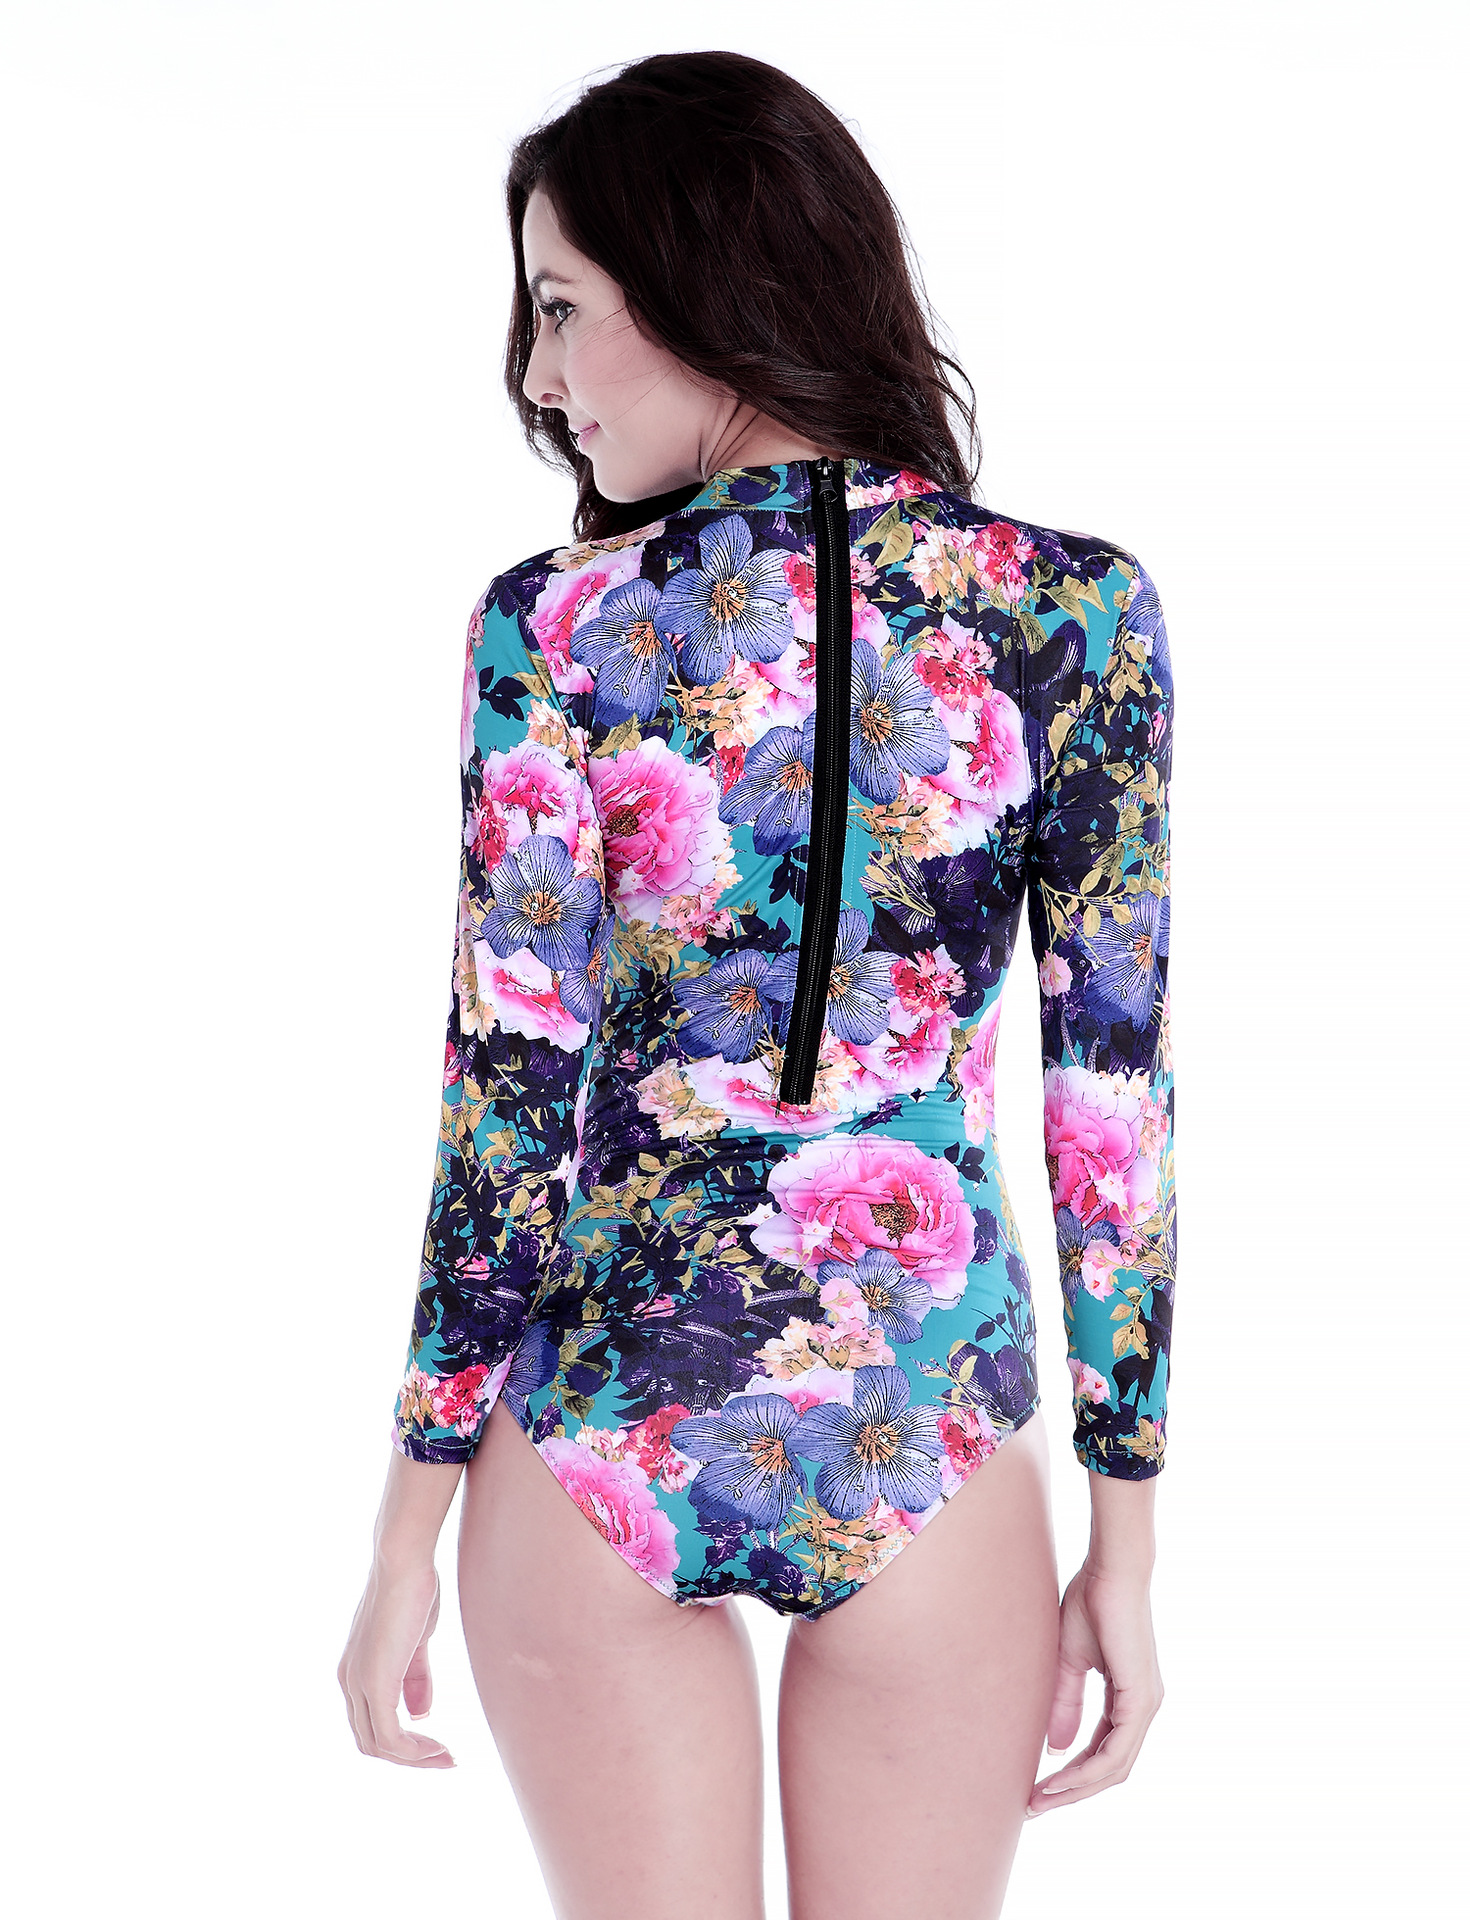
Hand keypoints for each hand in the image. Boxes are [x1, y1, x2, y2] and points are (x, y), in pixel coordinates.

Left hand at [338, 1556, 455, 1767]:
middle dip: (409, 1757)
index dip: (402, 1741)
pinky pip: (390, 1736)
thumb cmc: (413, 1589)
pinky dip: (414, 1751)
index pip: (371, 1724)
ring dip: (415, 1758)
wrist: (404, 1561)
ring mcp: (358, 1683)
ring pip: (379, 1745)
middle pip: (371, 1742)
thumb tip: (420, 1715)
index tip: (437, 1745)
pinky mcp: (374, 1682)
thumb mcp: (415, 1641)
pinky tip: (437, 1747)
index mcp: (354, 1671)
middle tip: (445, 1758)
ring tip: (446, 1758)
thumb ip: (415, 1677)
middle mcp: (348, 1681)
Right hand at [1026, 1560, 1163, 1814]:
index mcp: (1128, 1699)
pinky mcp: (1140, 1698)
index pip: (1102, 1751)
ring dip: (1077, 1788)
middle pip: (1110, 1769)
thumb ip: (1067, 1702)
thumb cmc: (1091, 1602)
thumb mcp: (1071, 1661)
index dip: (1072, 1775)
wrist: (1111, 1570)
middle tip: (1035, 1806)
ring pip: (1114, 1767)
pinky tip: (1062, 1777)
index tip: (1037, 1787)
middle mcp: (1142, 1708)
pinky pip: (1117, 1750)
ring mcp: (1145, 1705)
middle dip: (1071, 1791)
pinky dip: (1089, 1770)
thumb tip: (1056, 1749)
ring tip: (1042, 1799)